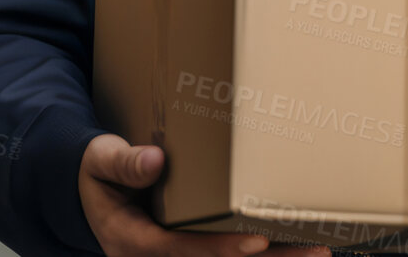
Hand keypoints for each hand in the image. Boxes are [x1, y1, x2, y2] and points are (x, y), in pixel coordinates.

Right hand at [79, 133, 331, 256]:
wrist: (89, 189)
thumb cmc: (98, 171)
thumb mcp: (100, 161)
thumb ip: (123, 164)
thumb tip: (153, 161)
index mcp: (131, 240)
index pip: (178, 250)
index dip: (217, 248)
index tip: (256, 243)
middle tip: (313, 252)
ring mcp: (173, 256)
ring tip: (318, 252)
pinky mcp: (187, 250)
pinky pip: (223, 254)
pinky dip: (259, 253)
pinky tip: (295, 245)